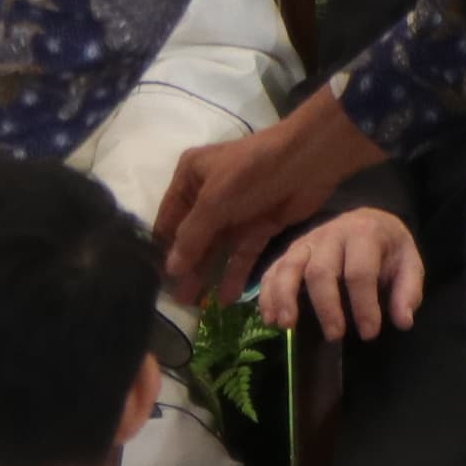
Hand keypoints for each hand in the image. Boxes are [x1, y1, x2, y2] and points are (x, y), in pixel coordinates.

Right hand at [157, 90, 385, 304]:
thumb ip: (192, 237)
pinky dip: (235, 273)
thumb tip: (170, 270)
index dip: (163, 249)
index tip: (157, 280)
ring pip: (217, 249)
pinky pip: (242, 254)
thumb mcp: (214, 201)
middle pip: (192, 238)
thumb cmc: (250, 172)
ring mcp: (234, 213)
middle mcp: (208, 196)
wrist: (308, 161)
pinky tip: (227, 297)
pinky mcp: (258, 226)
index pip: (169, 219)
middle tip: (178, 299)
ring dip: (207, 274)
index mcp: (190, 178)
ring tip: (197, 304)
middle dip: (186, 267)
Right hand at [256, 205, 425, 340]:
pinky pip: (272, 270)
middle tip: (335, 335)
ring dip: (285, 297)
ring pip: (289, 267)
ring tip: (287, 325)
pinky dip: (267, 294)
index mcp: (364, 234)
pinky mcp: (290, 251)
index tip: (370, 333)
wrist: (367, 220)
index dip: (364, 305)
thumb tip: (403, 321)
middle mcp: (330, 235)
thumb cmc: (387, 249)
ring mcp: (305, 242)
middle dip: (326, 306)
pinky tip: (269, 318)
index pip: (360, 272)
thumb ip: (408, 291)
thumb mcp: (409, 264)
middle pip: (320, 271)